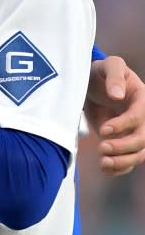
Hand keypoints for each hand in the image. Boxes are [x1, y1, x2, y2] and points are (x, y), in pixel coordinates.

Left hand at [85, 55, 144, 176]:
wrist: (94, 82)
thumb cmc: (102, 71)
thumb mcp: (109, 65)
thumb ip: (114, 76)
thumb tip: (117, 94)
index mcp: (143, 99)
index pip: (139, 117)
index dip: (123, 125)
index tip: (103, 129)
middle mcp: (143, 118)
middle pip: (142, 140)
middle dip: (124, 147)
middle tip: (102, 148)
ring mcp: (134, 132)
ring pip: (138, 154)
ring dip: (123, 162)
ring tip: (103, 163)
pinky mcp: (123, 141)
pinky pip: (128, 160)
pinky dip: (119, 168)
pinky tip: (105, 169)